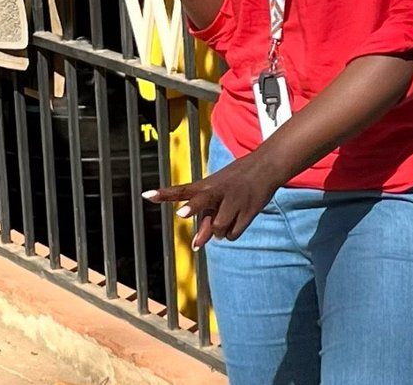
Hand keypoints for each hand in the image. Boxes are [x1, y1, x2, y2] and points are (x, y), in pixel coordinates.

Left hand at [144, 151, 283, 248]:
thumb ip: (204, 220)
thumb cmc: (235, 183)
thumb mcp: (217, 195)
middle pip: (202, 201)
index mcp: (207, 185)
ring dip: (220, 230)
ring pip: (218, 230)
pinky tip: (238, 218)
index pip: (182, 190)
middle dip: (193, 208)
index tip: (146, 195)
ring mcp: (234, 201)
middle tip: (181, 214)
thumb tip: (197, 246)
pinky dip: (232, 233)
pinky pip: (232, 235)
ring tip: (228, 216)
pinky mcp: (249, 210)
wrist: (266, 167)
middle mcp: (218, 192)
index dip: (164, 194)